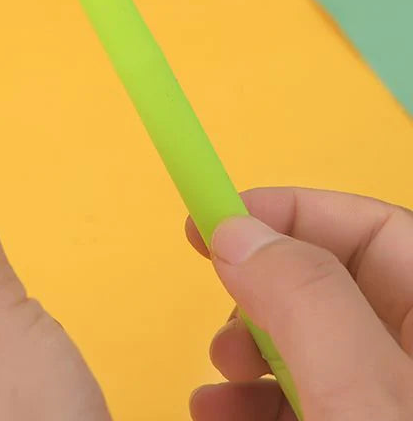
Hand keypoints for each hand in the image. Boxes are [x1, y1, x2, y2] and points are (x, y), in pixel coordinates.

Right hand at [187, 188, 412, 419]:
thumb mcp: (361, 392)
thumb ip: (304, 300)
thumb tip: (235, 231)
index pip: (374, 229)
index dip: (294, 210)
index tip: (218, 215)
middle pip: (331, 284)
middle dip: (260, 284)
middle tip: (218, 292)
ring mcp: (392, 403)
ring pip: (309, 343)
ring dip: (246, 344)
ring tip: (220, 366)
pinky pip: (303, 396)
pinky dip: (251, 396)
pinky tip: (217, 409)